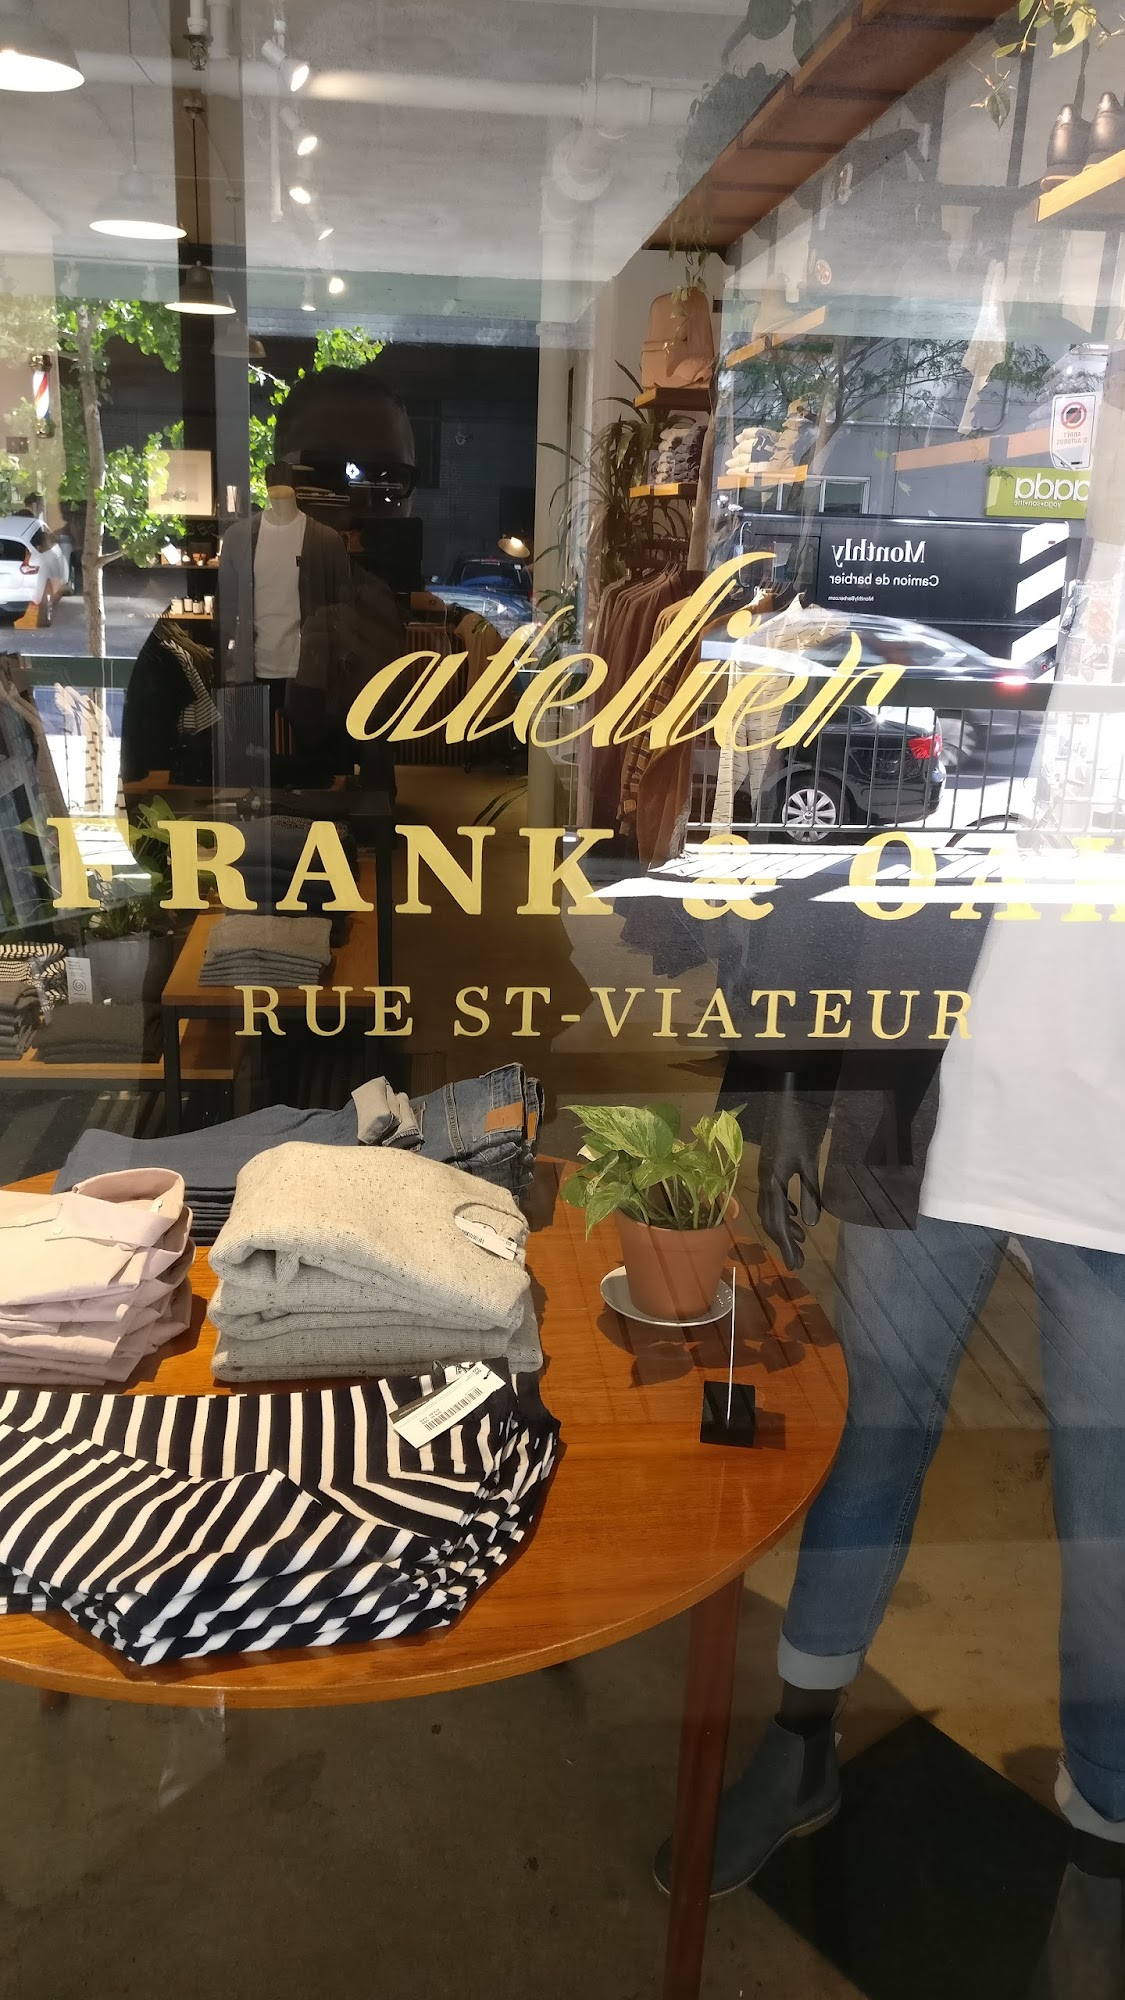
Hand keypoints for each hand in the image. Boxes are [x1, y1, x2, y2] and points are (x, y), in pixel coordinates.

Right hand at [756, 1075, 824, 1270]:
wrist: (785, 1099)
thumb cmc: (800, 1127)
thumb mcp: (809, 1160)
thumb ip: (811, 1192)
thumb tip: (812, 1224)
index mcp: (773, 1181)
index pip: (778, 1221)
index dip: (786, 1245)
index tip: (796, 1266)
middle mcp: (765, 1181)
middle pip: (770, 1219)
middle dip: (783, 1241)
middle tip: (797, 1261)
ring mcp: (766, 1173)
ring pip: (771, 1208)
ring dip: (784, 1225)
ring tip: (800, 1240)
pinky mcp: (771, 1167)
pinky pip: (773, 1196)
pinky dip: (784, 1209)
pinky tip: (796, 1213)